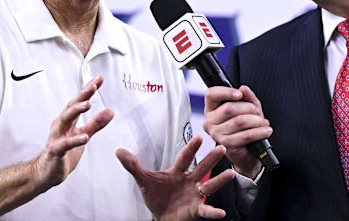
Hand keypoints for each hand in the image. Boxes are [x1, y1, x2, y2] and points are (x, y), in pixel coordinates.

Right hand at [32, 75, 113, 190]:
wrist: (48, 172)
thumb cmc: (64, 152)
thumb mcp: (83, 135)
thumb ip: (96, 124)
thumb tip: (110, 111)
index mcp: (67, 120)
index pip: (79, 101)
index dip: (88, 89)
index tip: (99, 78)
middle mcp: (61, 125)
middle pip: (71, 106)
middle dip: (82, 95)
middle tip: (93, 86)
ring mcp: (56, 137)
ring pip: (64, 120)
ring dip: (76, 111)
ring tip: (88, 104)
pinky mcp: (55, 151)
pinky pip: (64, 144)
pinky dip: (74, 140)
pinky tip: (85, 137)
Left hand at [116, 135, 234, 220]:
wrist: (161, 217)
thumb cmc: (157, 196)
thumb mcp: (144, 180)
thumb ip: (133, 166)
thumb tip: (119, 150)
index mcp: (178, 172)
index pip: (185, 158)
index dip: (191, 148)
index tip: (199, 136)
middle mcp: (190, 181)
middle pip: (202, 167)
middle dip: (211, 158)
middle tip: (221, 147)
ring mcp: (195, 195)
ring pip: (209, 186)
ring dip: (219, 180)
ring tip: (230, 174)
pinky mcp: (196, 210)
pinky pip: (206, 210)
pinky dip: (213, 211)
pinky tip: (220, 213)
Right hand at [203, 85, 271, 178]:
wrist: (248, 153)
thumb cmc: (245, 129)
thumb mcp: (249, 109)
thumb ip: (248, 97)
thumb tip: (244, 89)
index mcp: (212, 109)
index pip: (211, 94)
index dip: (226, 92)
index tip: (240, 94)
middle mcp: (210, 121)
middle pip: (229, 108)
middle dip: (249, 108)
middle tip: (257, 112)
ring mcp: (216, 134)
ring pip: (239, 121)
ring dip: (256, 120)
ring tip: (263, 122)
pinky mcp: (226, 145)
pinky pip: (245, 135)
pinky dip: (259, 131)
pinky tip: (266, 130)